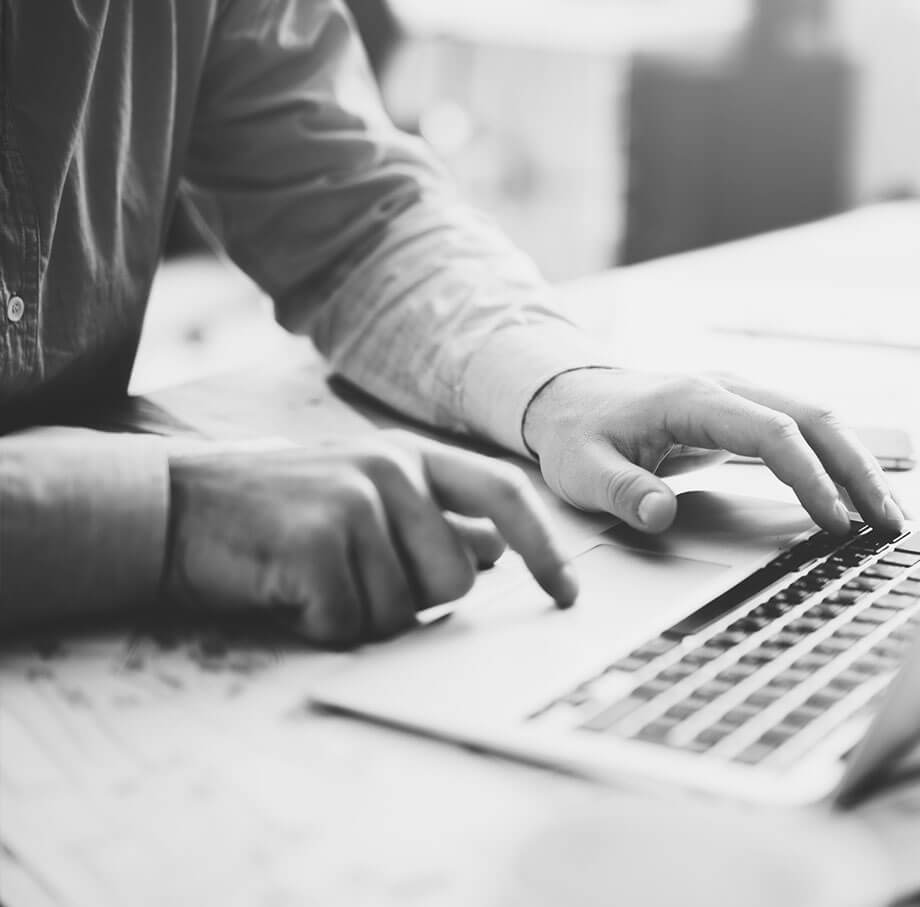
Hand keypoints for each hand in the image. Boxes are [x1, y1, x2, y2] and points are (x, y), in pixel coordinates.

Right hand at [163, 431, 576, 645]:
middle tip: (355, 579)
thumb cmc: (277, 512)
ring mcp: (354, 500)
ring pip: (404, 609)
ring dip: (360, 615)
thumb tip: (495, 549)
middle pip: (456, 577)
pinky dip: (321, 627)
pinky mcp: (317, 540)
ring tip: (314, 580)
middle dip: (414, 599)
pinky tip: (289, 592)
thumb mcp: (363, 496)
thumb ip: (430, 518)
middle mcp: (390, 468)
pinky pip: (351, 623)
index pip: (504, 495)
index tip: (566, 593)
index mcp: (410, 457)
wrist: (176, 506)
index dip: (545, 547)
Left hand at [523, 369, 904, 535]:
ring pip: (817, 421)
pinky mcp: (742, 413)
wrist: (569, 397)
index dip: (808, 476)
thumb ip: (621, 491)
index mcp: (693, 399)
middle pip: (814, 419)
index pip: (771, 433)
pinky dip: (835, 460)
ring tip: (890, 516)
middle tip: (891, 523)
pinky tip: (854, 494)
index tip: (833, 521)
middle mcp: (726, 389)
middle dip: (859, 470)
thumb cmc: (578, 433)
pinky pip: (801, 432)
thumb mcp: (582, 470)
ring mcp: (738, 396)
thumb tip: (659, 513)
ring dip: (857, 464)